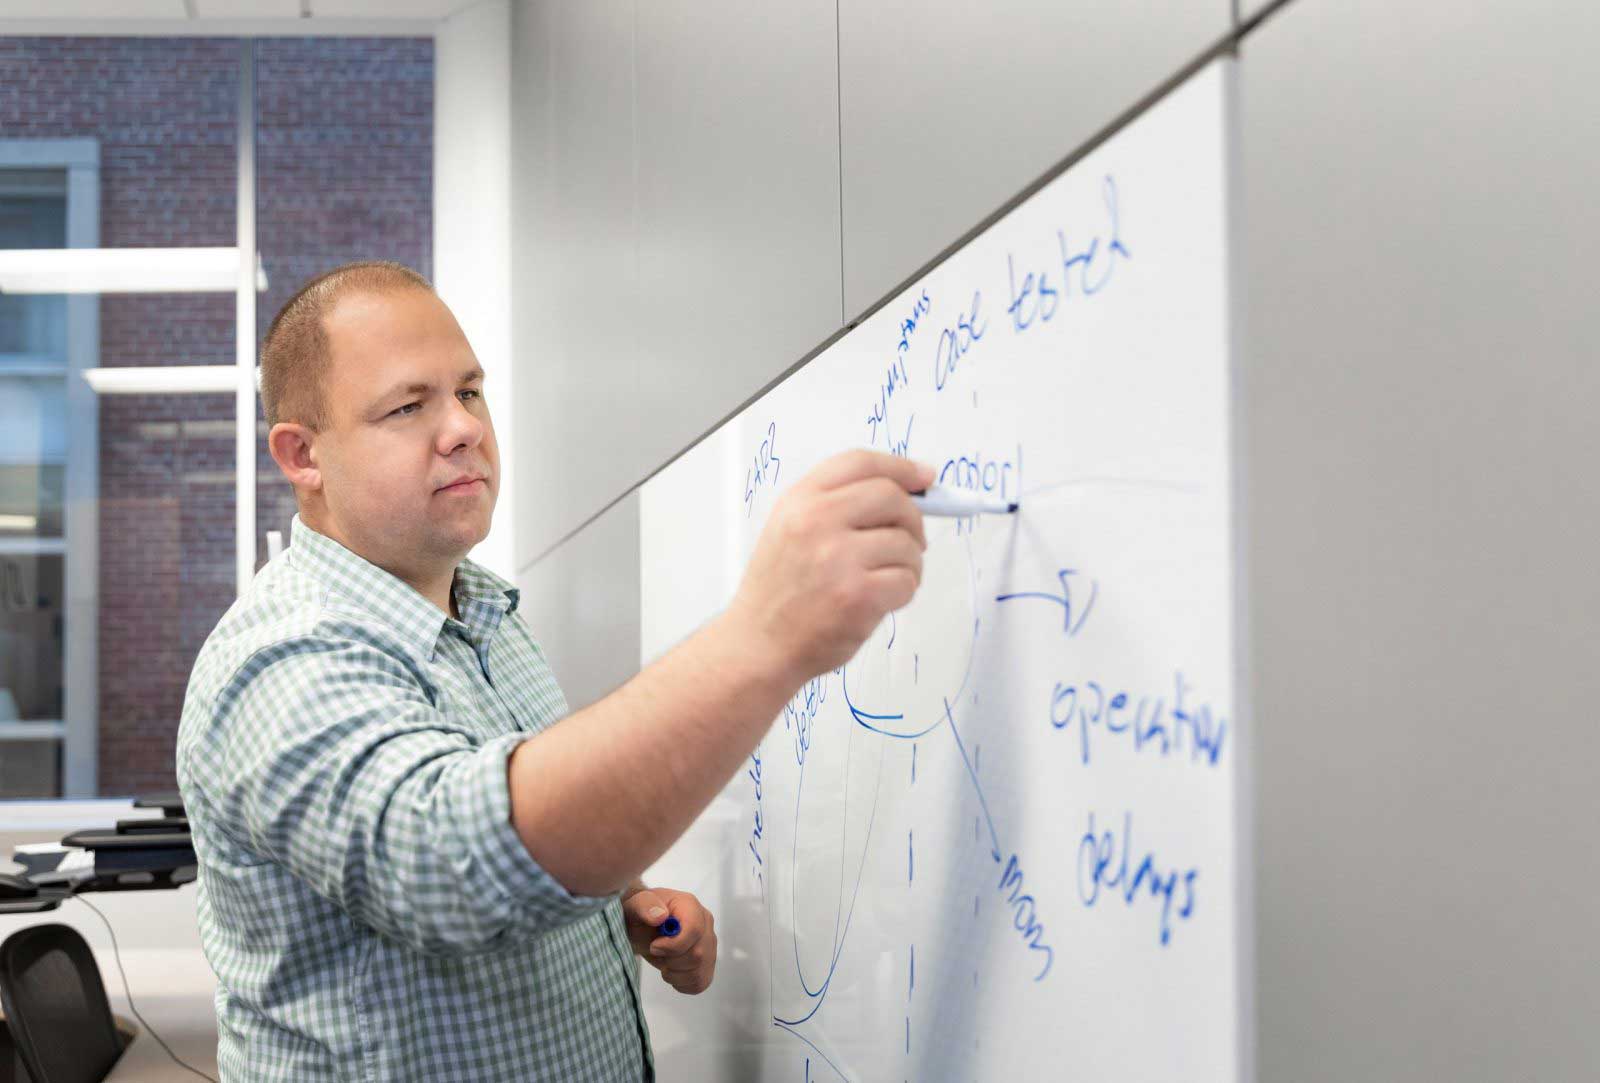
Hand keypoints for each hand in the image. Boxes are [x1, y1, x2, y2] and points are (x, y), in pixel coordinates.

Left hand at [621, 885, 716, 994]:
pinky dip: (682, 983)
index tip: (654, 946)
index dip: (673, 945)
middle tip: (657, 953)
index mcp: (690, 906)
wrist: (642, 926)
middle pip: (698, 955)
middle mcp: (705, 923)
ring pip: (700, 971)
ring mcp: (709, 944)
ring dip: (675, 974)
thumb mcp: (635, 905)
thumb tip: (660, 916)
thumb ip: (644, 906)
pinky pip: (701, 982)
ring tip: (663, 962)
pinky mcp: (707, 962)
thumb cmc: (640, 914)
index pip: (694, 930)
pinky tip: (672, 971)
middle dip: (671, 961)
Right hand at [724, 450, 933, 684]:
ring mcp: (837, 558)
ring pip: (907, 543)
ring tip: (887, 578)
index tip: (924, 478)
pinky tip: (882, 599)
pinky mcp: (858, 594)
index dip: (901, 468)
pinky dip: (905, 591)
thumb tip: (907, 490)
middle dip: (913, 519)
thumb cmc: (779, 592)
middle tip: (912, 539)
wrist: (758, 644)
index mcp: (800, 501)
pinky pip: (907, 580)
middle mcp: (816, 522)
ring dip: (910, 563)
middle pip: (891, 497)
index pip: (860, 463)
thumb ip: (838, 504)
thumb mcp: (790, 528)